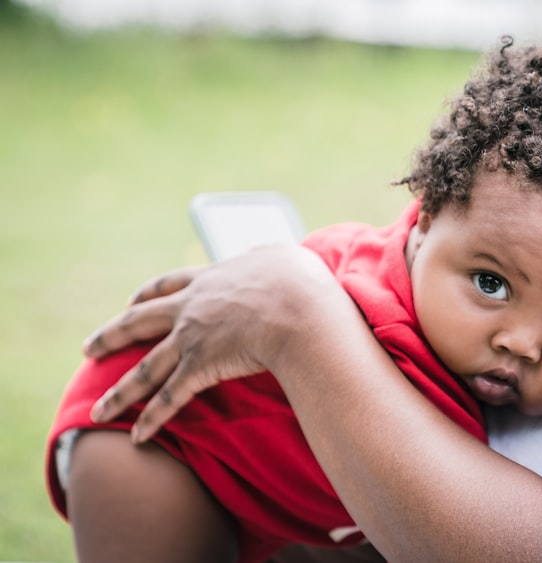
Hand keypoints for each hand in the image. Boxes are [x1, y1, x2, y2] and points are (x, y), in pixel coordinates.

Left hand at [86, 244, 334, 442]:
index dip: (146, 294)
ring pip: (145, 369)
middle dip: (111, 337)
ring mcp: (192, 338)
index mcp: (209, 279)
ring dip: (119, 393)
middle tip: (89, 350)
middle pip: (138, 323)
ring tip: (97, 411)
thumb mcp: (279, 256)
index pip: (167, 285)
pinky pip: (170, 397)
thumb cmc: (298, 281)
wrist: (298, 308)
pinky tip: (137, 436)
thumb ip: (263, 254)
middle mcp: (190, 308)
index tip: (130, 301)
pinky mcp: (201, 366)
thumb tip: (260, 251)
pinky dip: (152, 418)